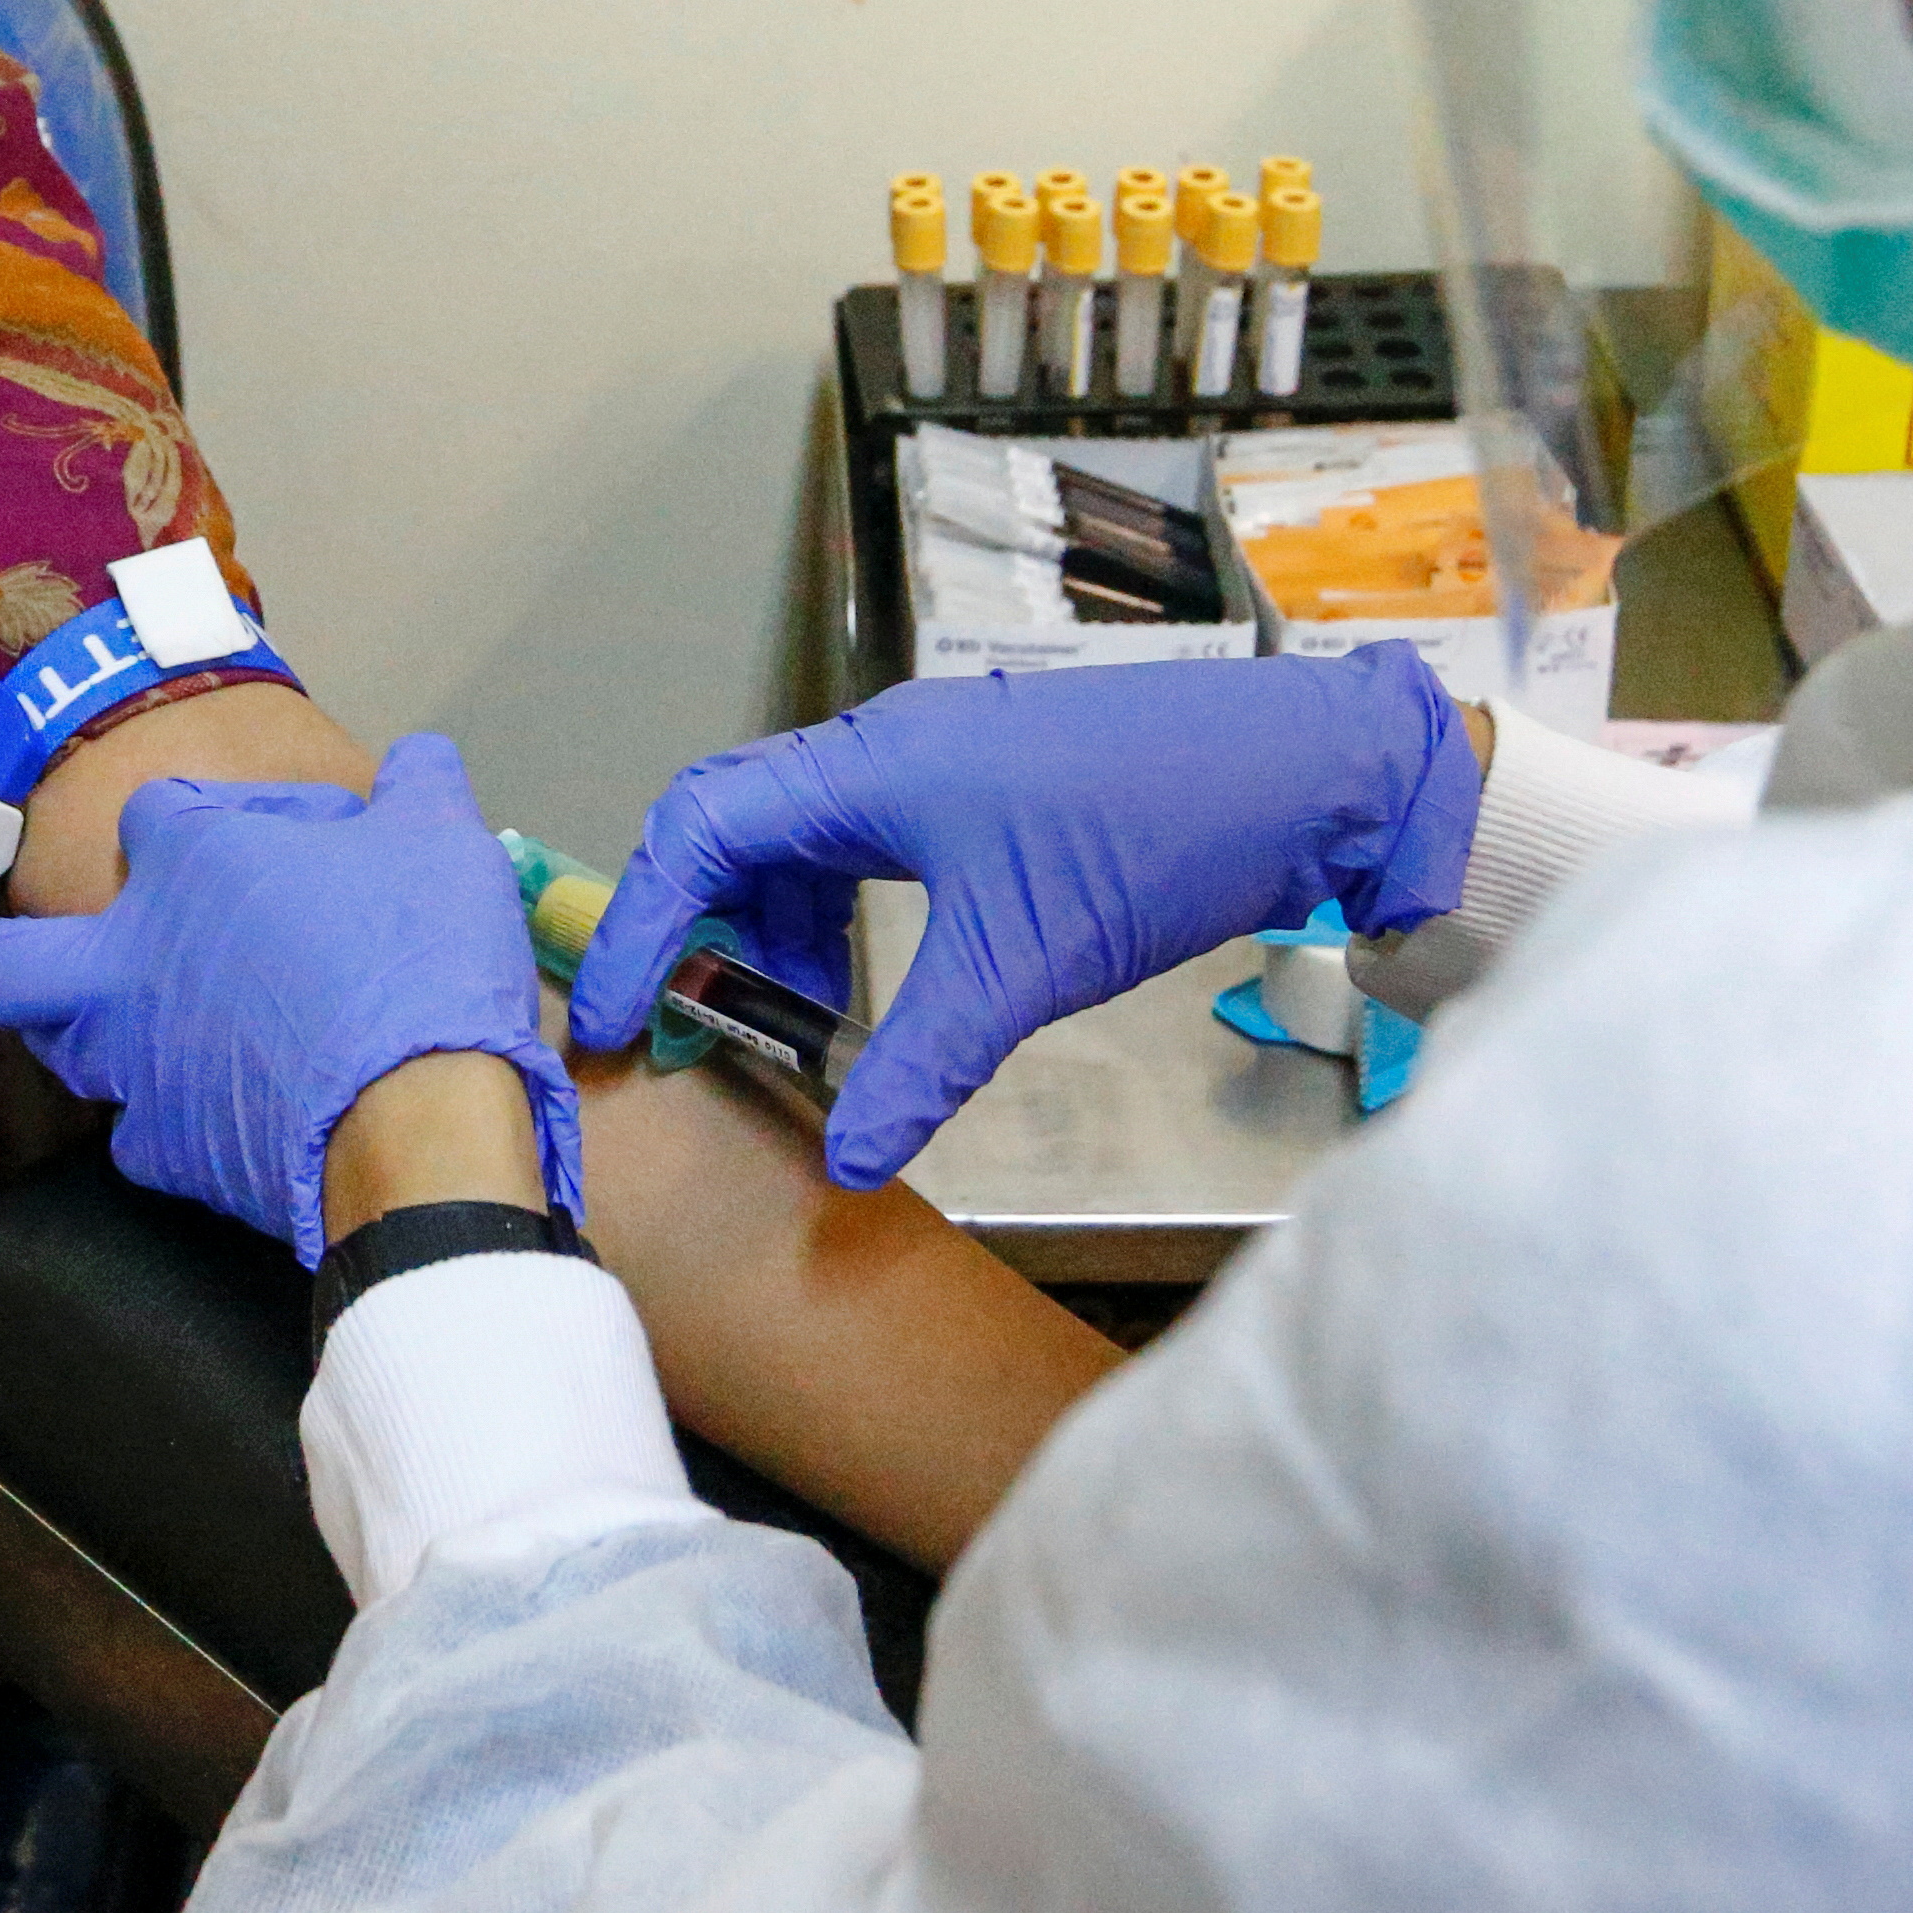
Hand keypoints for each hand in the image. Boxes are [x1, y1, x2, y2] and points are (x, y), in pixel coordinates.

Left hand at [0, 732, 585, 1264]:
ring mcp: (131, 1058)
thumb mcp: (442, 840)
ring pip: (58, 1049)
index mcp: (187, 861)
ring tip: (143, 1040)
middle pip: (18, 957)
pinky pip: (137, 1135)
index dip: (196, 821)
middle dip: (26, 952)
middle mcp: (130, 956)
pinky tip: (213, 1122)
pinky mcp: (159, 1148)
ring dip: (89, 1039)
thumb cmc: (413, 952)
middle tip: (94, 956)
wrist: (413, 1112)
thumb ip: (419, 787)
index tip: (254, 844)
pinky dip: (168, 1126)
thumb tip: (420, 757)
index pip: (151, 814)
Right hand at [578, 647, 1478, 1190]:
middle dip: (701, 930)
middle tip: (690, 1030)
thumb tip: (845, 1160)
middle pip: (739, 828)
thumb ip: (920, 1064)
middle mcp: (887, 752)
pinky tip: (871, 993)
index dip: (640, 919)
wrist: (1301, 770)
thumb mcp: (1023, 965)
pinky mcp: (989, 793)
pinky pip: (870, 850)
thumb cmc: (1155, 833)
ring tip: (785, 1028)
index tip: (610, 1014)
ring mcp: (940, 766)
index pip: (701, 824)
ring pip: (807, 842)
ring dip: (777, 931)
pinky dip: (844, 920)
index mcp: (868, 767)